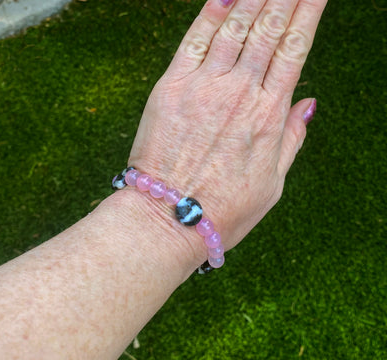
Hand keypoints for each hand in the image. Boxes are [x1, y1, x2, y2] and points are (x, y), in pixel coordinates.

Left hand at [129, 0, 326, 249]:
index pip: (294, 51)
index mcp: (269, 117)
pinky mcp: (170, 89)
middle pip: (268, 31)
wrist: (169, 220)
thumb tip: (308, 104)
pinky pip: (194, 41)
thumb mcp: (272, 184)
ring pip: (235, 28)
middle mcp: (240, 95)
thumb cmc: (222, 210)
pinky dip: (210, 13)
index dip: (307, 14)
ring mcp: (204, 89)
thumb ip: (291, 140)